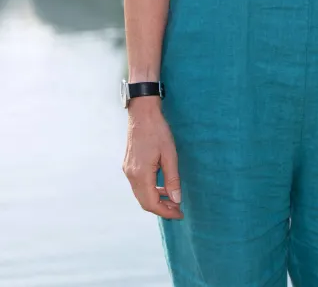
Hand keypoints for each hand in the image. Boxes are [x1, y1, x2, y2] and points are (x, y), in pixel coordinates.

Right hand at [122, 99, 183, 219]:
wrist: (142, 113)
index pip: (152, 203)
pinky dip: (150, 190)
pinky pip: (138, 185)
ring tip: (172, 199)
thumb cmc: (157, 131)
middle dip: (161, 209)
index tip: (180, 214)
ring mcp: (127, 170)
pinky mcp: (128, 165)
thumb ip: (172, 179)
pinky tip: (162, 187)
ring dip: (156, 200)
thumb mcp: (170, 154)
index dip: (166, 212)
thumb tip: (176, 199)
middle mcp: (131, 175)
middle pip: (144, 202)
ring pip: (141, 195)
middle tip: (178, 209)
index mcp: (141, 174)